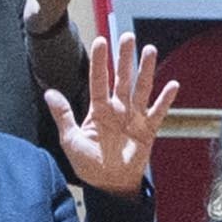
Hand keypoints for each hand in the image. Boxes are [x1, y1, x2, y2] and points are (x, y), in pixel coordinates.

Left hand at [60, 31, 161, 196]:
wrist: (108, 184)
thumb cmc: (89, 163)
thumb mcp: (71, 139)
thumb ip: (63, 115)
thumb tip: (49, 92)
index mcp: (98, 110)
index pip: (98, 81)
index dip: (99, 62)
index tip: (100, 41)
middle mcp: (118, 109)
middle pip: (122, 79)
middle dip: (124, 58)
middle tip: (127, 37)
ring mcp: (134, 118)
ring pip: (141, 89)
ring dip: (146, 70)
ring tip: (149, 50)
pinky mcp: (148, 130)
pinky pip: (158, 112)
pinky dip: (165, 100)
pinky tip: (172, 85)